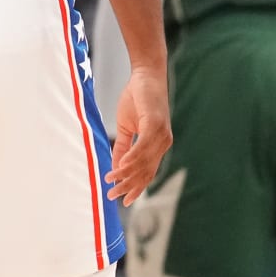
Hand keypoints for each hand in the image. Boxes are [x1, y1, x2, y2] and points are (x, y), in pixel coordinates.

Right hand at [105, 67, 170, 205]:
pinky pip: (141, 148)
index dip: (136, 187)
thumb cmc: (137, 98)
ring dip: (126, 175)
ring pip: (143, 163)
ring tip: (111, 184)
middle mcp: (163, 144)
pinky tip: (120, 167)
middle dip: (129, 186)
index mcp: (158, 145)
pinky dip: (130, 159)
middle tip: (114, 197)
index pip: (148, 172)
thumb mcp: (127, 126)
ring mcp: (161, 136)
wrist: (146, 76)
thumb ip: (123, 147)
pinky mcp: (155, 125)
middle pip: (146, 172)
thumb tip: (116, 165)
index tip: (124, 200)